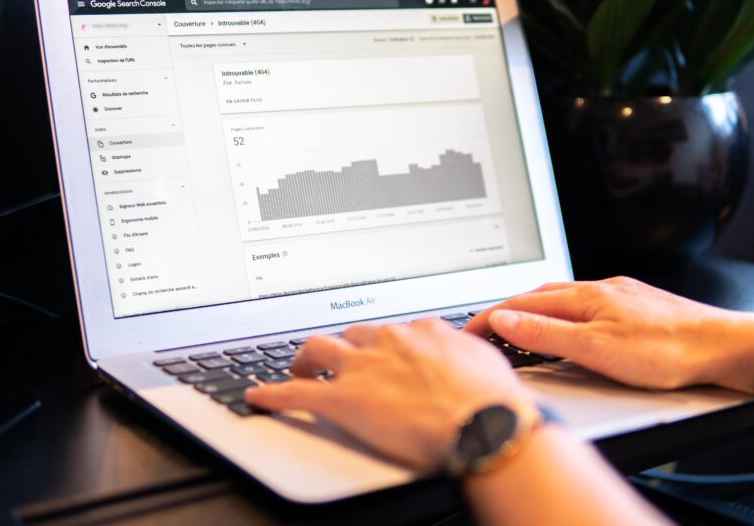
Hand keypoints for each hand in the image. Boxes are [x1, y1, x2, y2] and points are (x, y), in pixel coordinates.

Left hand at [245, 319, 534, 470]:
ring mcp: (363, 368)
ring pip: (319, 348)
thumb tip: (474, 360)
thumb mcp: (487, 364)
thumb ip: (469, 356)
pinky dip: (273, 394)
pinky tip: (259, 397)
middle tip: (338, 357)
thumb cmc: (493, 400)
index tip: (383, 351)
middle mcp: (389, 341)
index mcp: (423, 332)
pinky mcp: (343, 399)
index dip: (385, 343)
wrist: (484, 422)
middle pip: (353, 333)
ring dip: (305, 357)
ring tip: (299, 366)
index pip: (395, 330)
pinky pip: (296, 392)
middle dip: (343, 344)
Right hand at [464, 277, 742, 389]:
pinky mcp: (634, 307)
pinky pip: (584, 306)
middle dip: (506, 311)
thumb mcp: (597, 350)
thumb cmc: (668, 351)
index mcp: (584, 298)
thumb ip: (547, 335)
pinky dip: (561, 317)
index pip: (520, 304)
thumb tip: (505, 321)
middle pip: (537, 297)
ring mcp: (618, 296)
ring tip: (518, 330)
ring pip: (562, 300)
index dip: (489, 317)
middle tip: (485, 332)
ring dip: (533, 313)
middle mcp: (598, 290)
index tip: (467, 331)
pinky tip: (569, 329)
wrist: (722, 347)